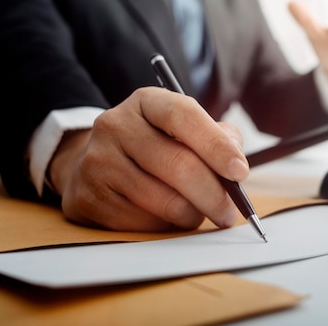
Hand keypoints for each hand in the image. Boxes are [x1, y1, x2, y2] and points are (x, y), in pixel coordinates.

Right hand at [48, 87, 248, 231]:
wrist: (99, 163)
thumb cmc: (156, 147)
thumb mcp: (186, 130)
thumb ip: (219, 139)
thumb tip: (236, 164)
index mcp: (146, 102)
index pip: (184, 116)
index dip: (216, 146)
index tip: (240, 172)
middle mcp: (116, 124)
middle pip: (177, 164)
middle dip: (213, 194)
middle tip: (230, 212)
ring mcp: (98, 160)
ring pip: (162, 199)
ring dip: (191, 214)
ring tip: (200, 214)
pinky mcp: (88, 196)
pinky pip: (141, 222)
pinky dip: (165, 227)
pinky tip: (168, 219)